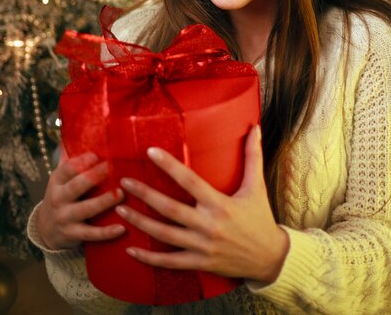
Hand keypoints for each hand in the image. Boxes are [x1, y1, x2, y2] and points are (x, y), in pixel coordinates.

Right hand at [37, 151, 124, 250]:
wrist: (46, 229)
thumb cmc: (62, 195)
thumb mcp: (61, 177)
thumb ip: (70, 157)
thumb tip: (75, 127)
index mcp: (57, 181)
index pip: (67, 169)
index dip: (81, 161)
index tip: (97, 155)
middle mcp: (59, 198)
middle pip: (76, 187)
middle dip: (93, 178)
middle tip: (111, 168)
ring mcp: (66, 218)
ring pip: (86, 210)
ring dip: (104, 202)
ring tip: (121, 194)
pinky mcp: (74, 234)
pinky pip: (91, 234)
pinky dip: (106, 232)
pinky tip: (122, 228)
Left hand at [116, 126, 288, 283]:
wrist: (270, 258)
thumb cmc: (261, 218)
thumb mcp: (257, 186)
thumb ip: (253, 156)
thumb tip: (255, 127)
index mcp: (220, 204)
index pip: (190, 181)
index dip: (169, 166)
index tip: (150, 152)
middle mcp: (208, 226)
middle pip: (170, 209)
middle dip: (144, 195)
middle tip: (124, 182)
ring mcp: (202, 247)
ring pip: (164, 235)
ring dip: (140, 222)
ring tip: (120, 210)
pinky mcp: (199, 264)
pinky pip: (169, 262)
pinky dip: (149, 258)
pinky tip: (131, 248)